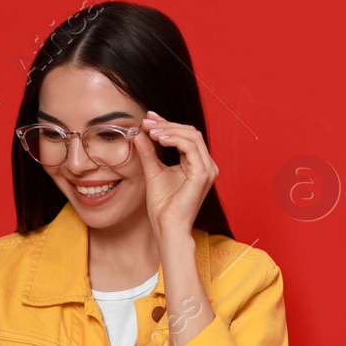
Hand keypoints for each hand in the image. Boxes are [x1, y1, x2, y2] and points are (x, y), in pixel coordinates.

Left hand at [132, 109, 217, 246]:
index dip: (167, 124)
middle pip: (190, 132)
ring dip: (170, 130)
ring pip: (192, 136)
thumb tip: (138, 133)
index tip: (148, 118)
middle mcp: (206, 165)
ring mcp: (207, 169)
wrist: (167, 227)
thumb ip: (148, 152)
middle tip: (146, 122)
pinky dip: (174, 139)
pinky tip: (159, 139)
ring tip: (151, 130)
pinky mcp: (202, 175)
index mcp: (198, 164)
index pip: (186, 136)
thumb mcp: (153, 171)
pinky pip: (190, 147)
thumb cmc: (163, 205)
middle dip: (167, 124)